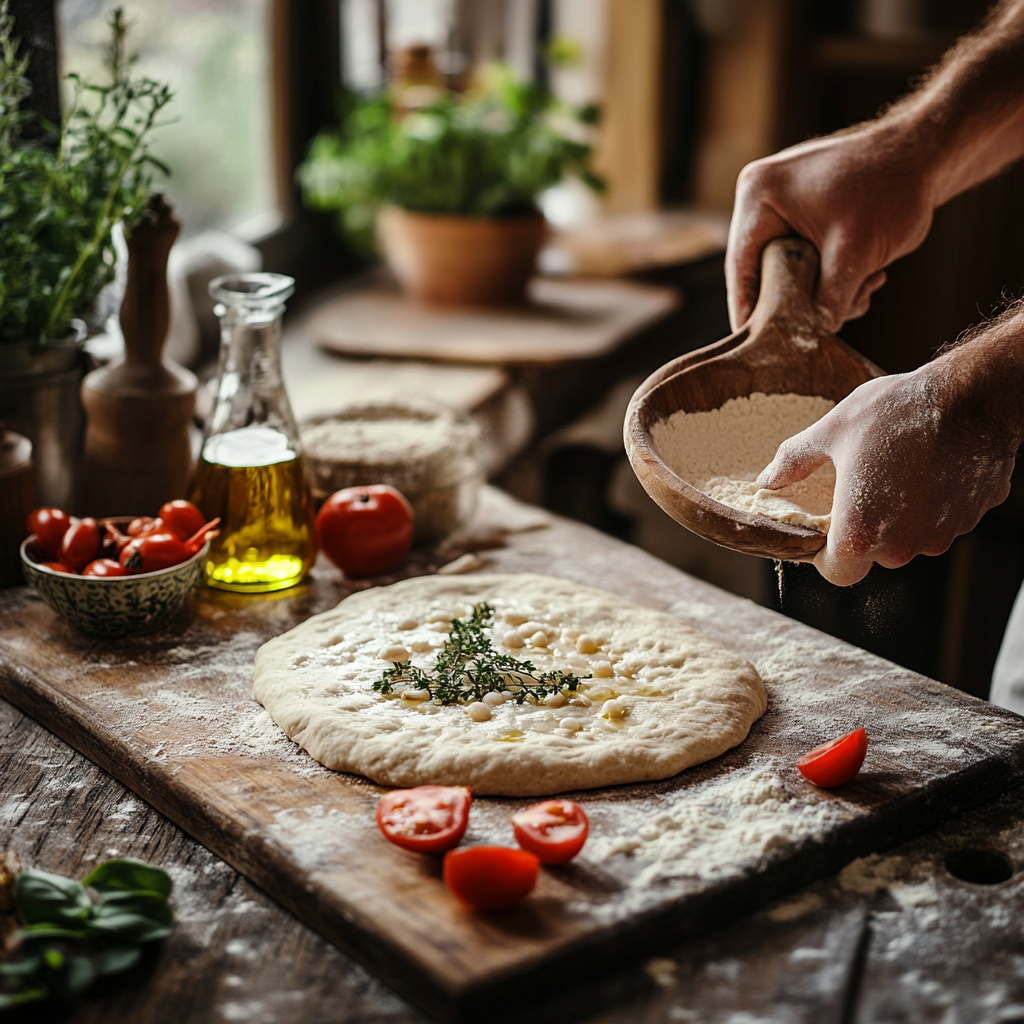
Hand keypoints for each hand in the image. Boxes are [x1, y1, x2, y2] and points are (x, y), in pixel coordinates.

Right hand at [726, 125, 935, 332]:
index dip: (750, 311)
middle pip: (764, 272)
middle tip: (836, 316)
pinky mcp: (803, 215)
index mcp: (759, 196)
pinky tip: (866, 275)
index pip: (742, 268)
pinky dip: (833, 277)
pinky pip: (805, 261)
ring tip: (866, 285)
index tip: (757, 348)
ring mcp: (782, 207)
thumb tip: (810, 341)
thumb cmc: (892, 189)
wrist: (930, 154)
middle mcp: (762, 199)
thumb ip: (828, 302)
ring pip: (789, 272)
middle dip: (801, 300)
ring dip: (825, 291)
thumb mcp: (855, 254)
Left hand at [756, 365, 1016, 586]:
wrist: (971, 395)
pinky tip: (927, 469)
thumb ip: (794, 462)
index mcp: (860, 532)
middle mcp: (901, 545)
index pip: (836, 573)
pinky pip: (938, 523)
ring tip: (895, 471)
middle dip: (863, 529)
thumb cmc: (895, 412)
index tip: (825, 527)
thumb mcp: (831, 431)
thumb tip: (767, 480)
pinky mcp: (969, 519)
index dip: (826, 554)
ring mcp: (939, 535)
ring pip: (907, 540)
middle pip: (872, 555)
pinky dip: (929, 505)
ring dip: (898, 517)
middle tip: (860, 487)